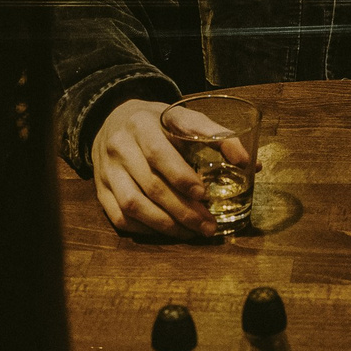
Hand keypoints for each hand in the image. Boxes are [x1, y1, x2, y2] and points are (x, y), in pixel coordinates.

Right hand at [89, 98, 247, 237]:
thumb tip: (250, 163)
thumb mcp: (182, 117)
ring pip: (133, 205)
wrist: (112, 118)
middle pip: (150, 184)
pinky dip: (145, 229)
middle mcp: (120, 146)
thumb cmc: (157, 122)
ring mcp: (106, 170)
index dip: (181, 176)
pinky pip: (120, 218)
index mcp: (141, 123)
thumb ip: (215, 135)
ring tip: (192, 233)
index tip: (204, 194)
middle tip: (208, 225)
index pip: (159, 152)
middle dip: (183, 210)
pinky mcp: (99, 190)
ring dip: (166, 224)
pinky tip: (168, 231)